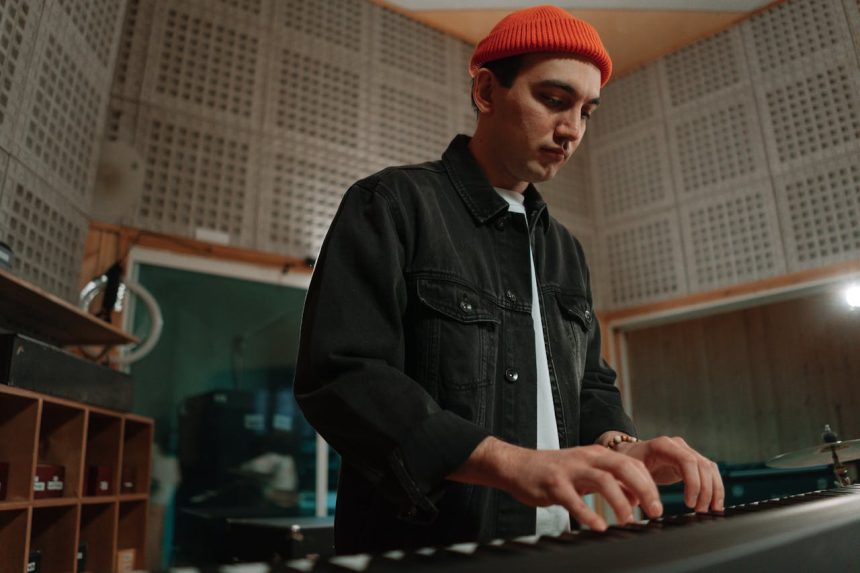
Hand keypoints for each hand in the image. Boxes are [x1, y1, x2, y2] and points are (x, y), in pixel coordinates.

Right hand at [448, 437, 663, 530]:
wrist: (516, 465)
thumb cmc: (553, 471)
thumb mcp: (585, 472)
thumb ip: (610, 481)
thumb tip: (636, 496)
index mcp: (597, 454)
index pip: (633, 464)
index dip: (649, 484)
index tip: (657, 505)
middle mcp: (587, 458)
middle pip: (624, 467)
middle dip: (644, 490)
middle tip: (655, 512)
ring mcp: (570, 470)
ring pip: (603, 481)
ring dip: (620, 502)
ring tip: (628, 521)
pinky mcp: (553, 484)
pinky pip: (574, 499)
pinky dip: (588, 514)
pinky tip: (598, 527)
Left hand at [618, 436, 723, 512]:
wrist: (631, 453)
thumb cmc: (628, 463)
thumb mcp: (629, 473)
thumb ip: (639, 487)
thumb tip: (650, 507)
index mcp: (662, 445)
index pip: (687, 460)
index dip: (693, 483)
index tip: (689, 504)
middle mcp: (678, 445)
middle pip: (702, 465)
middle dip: (704, 491)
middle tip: (699, 511)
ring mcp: (687, 451)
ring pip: (709, 468)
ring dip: (713, 491)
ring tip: (708, 511)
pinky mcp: (692, 460)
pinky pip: (710, 471)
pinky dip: (715, 487)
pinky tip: (715, 504)